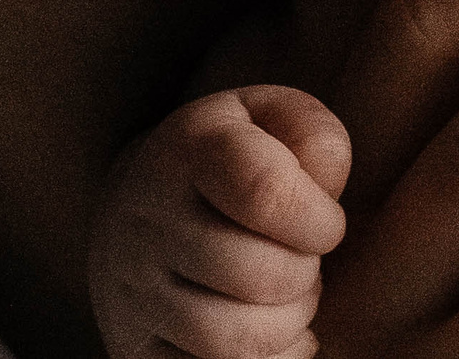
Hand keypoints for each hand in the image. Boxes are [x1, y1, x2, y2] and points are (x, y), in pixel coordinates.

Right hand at [89, 85, 348, 358]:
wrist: (136, 205)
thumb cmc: (233, 160)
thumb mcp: (272, 121)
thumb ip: (315, 137)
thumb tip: (325, 190)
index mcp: (187, 150)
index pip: (265, 191)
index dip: (318, 219)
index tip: (326, 222)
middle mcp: (147, 219)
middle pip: (256, 274)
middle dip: (305, 276)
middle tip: (305, 261)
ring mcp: (133, 290)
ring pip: (230, 339)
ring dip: (286, 326)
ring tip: (290, 298)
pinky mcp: (133, 346)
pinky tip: (271, 334)